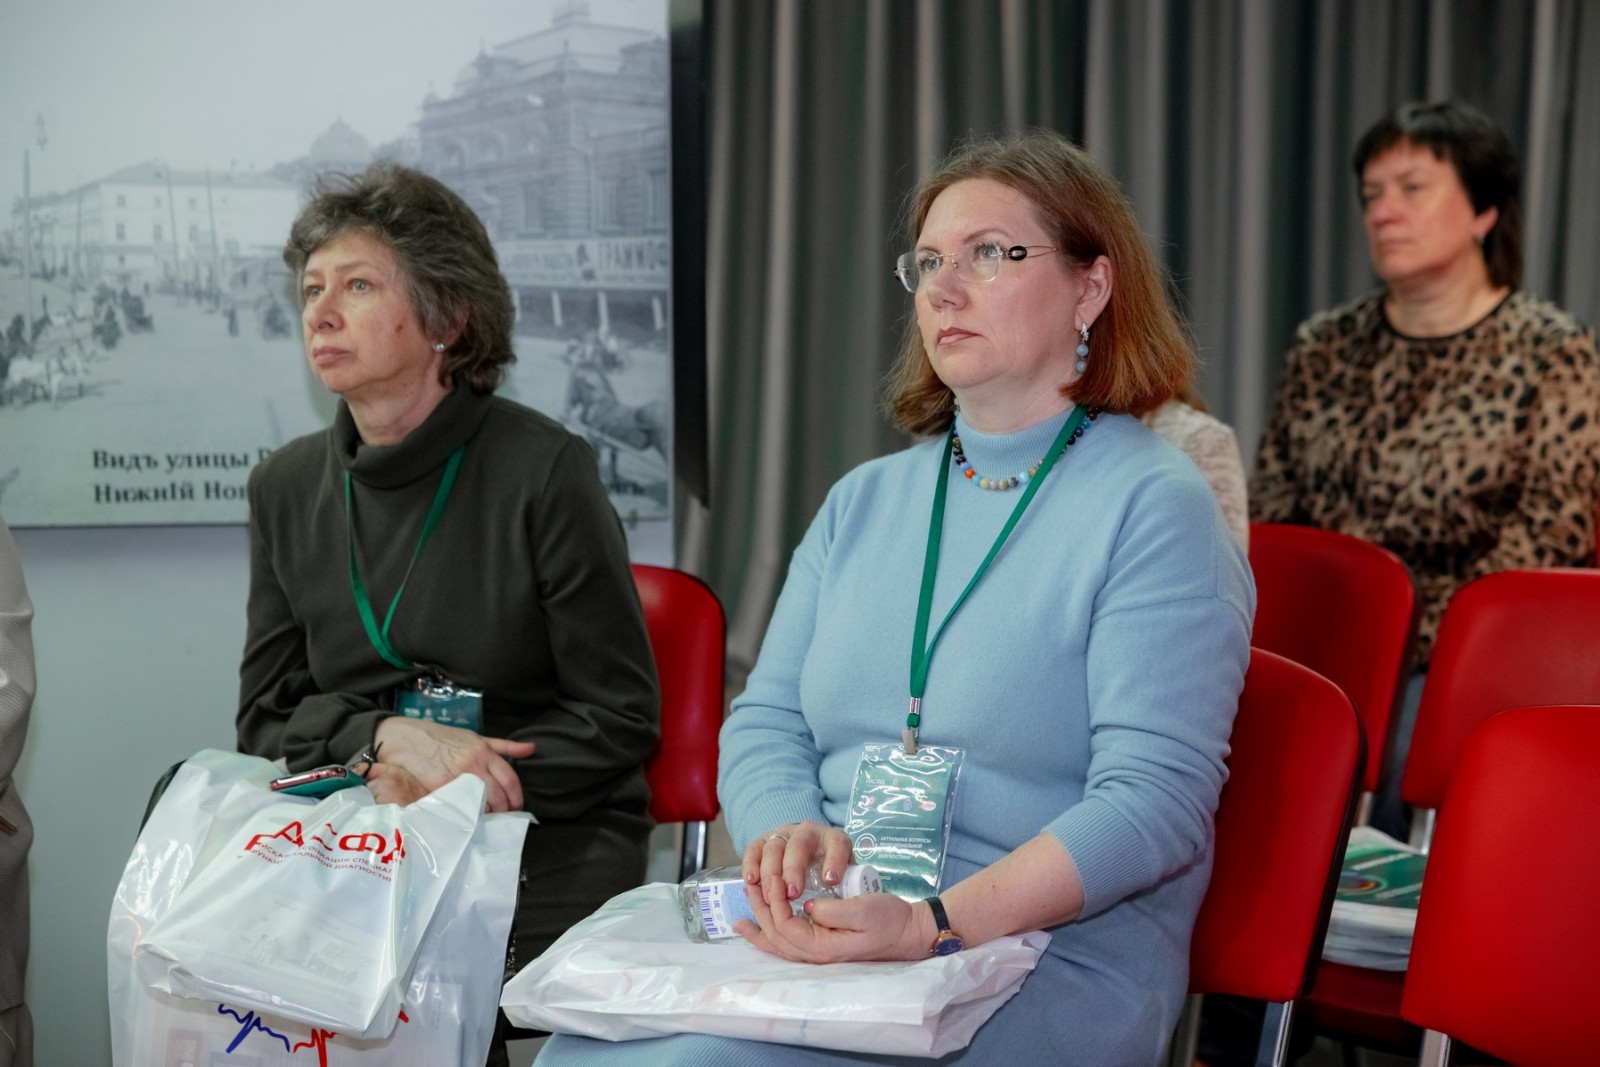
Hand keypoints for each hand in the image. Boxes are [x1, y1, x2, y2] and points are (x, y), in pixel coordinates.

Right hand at [373, 716, 535, 812]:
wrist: (406, 738)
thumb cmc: (442, 738)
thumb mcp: (475, 737)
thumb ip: (504, 746)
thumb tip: (531, 749)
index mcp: (484, 752)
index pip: (510, 780)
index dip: (516, 797)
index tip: (516, 807)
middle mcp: (473, 765)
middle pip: (498, 796)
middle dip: (504, 810)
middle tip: (503, 818)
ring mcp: (456, 778)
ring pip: (481, 805)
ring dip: (487, 815)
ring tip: (487, 819)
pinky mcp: (439, 789)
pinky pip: (460, 807)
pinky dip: (467, 815)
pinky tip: (468, 818)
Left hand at [734, 888, 935, 963]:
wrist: (907, 933)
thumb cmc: (889, 919)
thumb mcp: (863, 910)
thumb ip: (832, 910)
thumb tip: (808, 908)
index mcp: (823, 947)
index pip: (785, 926)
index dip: (774, 901)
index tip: (775, 877)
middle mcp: (815, 955)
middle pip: (775, 934)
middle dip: (760, 907)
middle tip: (751, 881)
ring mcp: (816, 953)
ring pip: (776, 941)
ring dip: (758, 918)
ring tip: (746, 898)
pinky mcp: (819, 946)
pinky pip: (785, 943)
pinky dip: (764, 935)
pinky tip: (750, 925)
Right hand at [741, 821, 853, 910]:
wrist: (810, 856)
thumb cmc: (829, 875)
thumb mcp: (844, 880)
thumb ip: (844, 892)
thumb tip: (841, 913)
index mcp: (833, 840)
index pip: (837, 844)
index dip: (834, 861)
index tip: (830, 880)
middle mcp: (807, 833)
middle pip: (799, 845)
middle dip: (794, 870)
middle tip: (792, 894)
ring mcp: (783, 835)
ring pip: (774, 848)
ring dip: (771, 873)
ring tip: (771, 897)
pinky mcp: (763, 842)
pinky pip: (754, 849)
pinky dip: (750, 865)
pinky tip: (751, 882)